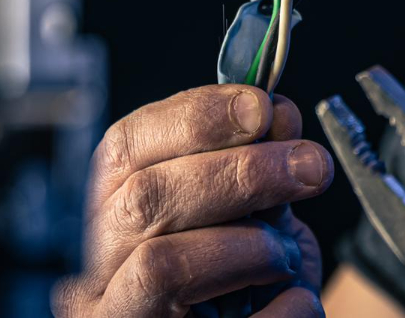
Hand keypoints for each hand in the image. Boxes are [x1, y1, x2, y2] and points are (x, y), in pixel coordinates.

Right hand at [52, 84, 333, 316]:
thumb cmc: (236, 285)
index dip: (194, 117)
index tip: (261, 107)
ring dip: (250, 245)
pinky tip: (297, 299)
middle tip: (311, 166)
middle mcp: (94, 271)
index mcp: (108, 218)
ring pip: (161, 264)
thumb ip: (254, 169)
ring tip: (287, 254)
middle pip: (144, 200)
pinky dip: (281, 308)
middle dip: (240, 172)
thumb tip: (276, 114)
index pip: (124, 147)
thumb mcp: (246, 218)